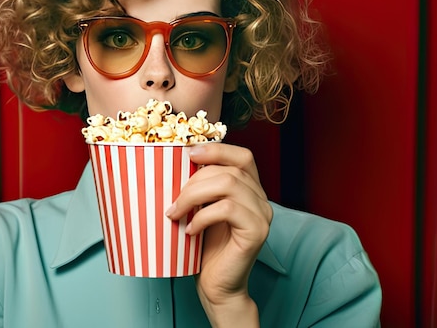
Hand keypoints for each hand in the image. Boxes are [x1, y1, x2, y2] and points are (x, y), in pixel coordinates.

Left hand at [166, 142, 271, 326]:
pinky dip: (203, 216)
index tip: (188, 152)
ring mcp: (262, 215)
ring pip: (228, 185)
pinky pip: (228, 209)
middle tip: (173, 201)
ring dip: (194, 195)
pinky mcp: (257, 231)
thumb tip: (173, 163)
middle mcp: (261, 198)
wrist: (217, 286)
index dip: (217, 149)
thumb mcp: (201, 210)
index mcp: (250, 189)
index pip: (242, 156)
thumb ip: (201, 188)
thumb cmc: (205, 249)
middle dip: (194, 180)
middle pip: (229, 170)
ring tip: (176, 213)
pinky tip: (190, 230)